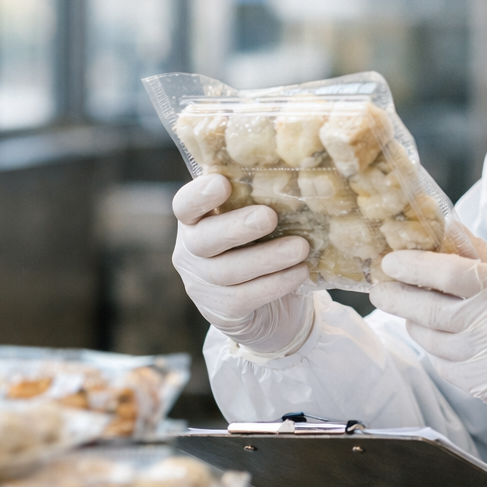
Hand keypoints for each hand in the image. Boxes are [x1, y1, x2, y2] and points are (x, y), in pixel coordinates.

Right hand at [172, 175, 313, 354]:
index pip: (185, 205)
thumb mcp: (261, 222)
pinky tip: (300, 272)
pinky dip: (275, 284)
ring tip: (301, 248)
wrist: (274, 307)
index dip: (199, 195)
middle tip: (269, 217)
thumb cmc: (265, 247)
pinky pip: (245, 297)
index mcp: (197, 221)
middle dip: (237, 227)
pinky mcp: (221, 312)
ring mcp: (202, 284)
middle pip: (204, 239)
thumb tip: (300, 175)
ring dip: (268, 257)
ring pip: (228, 270)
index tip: (223, 183)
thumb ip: (265, 200)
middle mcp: (192, 251)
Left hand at [369, 233, 486, 431]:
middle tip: (378, 286)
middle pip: (428, 309)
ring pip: (432, 341)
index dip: (412, 266)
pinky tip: (440, 339)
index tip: (389, 261)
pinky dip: (437, 351)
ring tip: (409, 311)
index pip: (447, 273)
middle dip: (396, 296)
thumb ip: (483, 254)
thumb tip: (446, 227)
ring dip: (415, 325)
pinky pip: (446, 367)